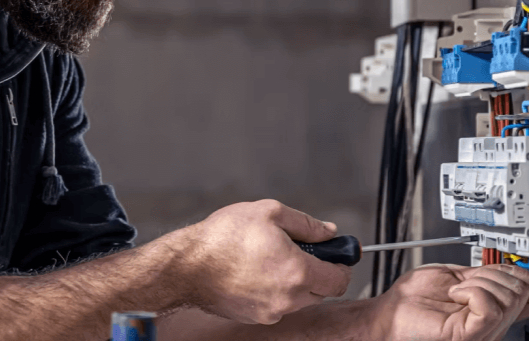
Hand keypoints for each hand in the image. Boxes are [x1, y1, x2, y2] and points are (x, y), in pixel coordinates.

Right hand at [182, 199, 350, 324]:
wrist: (187, 266)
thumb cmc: (222, 238)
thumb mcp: (269, 212)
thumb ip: (306, 223)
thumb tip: (328, 231)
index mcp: (297, 272)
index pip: (339, 279)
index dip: (341, 264)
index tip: (335, 254)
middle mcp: (288, 298)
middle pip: (321, 291)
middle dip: (317, 272)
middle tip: (299, 251)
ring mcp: (270, 311)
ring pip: (299, 300)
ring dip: (295, 282)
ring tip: (270, 258)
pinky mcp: (254, 316)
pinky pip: (276, 305)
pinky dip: (274, 290)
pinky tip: (254, 271)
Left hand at [372, 263, 528, 340]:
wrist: (389, 315)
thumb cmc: (412, 301)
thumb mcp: (455, 278)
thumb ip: (483, 275)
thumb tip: (508, 268)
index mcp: (491, 308)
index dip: (523, 274)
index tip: (502, 270)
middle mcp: (493, 322)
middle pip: (521, 289)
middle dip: (492, 273)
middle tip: (464, 282)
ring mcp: (485, 331)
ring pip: (509, 296)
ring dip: (477, 282)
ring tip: (456, 292)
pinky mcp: (472, 335)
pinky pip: (490, 307)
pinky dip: (471, 291)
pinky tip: (455, 296)